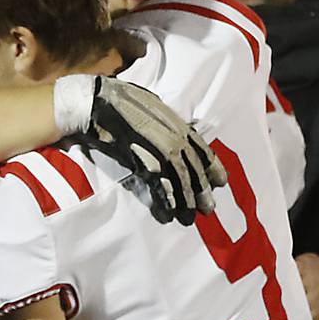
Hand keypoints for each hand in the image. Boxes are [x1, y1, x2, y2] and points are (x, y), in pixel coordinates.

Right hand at [85, 77, 227, 225]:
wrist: (98, 102)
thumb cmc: (120, 100)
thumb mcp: (151, 105)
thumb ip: (163, 120)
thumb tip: (167, 125)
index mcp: (177, 124)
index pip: (203, 149)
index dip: (213, 168)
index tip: (220, 182)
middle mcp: (175, 138)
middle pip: (195, 170)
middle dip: (202, 191)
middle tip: (207, 209)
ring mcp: (161, 151)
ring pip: (181, 182)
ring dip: (186, 202)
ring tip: (187, 218)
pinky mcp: (144, 162)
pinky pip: (160, 188)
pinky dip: (165, 202)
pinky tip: (167, 213)